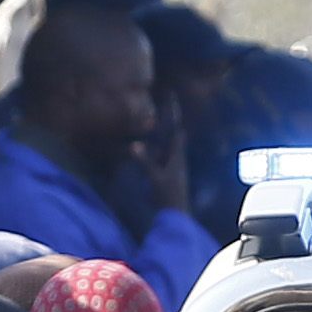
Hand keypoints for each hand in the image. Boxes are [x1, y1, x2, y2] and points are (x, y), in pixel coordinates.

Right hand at [143, 102, 190, 217]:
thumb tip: (134, 145)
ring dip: (165, 129)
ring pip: (170, 142)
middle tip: (166, 100)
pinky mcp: (169, 173)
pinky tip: (154, 143)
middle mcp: (177, 157)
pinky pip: (164, 153)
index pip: (175, 128)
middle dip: (170, 116)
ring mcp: (174, 165)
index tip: (171, 95)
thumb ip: (145, 162)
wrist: (176, 216)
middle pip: (174, 132)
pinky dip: (159, 144)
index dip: (173, 112)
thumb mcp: (154, 178)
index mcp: (176, 155)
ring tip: (159, 116)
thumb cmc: (167, 197)